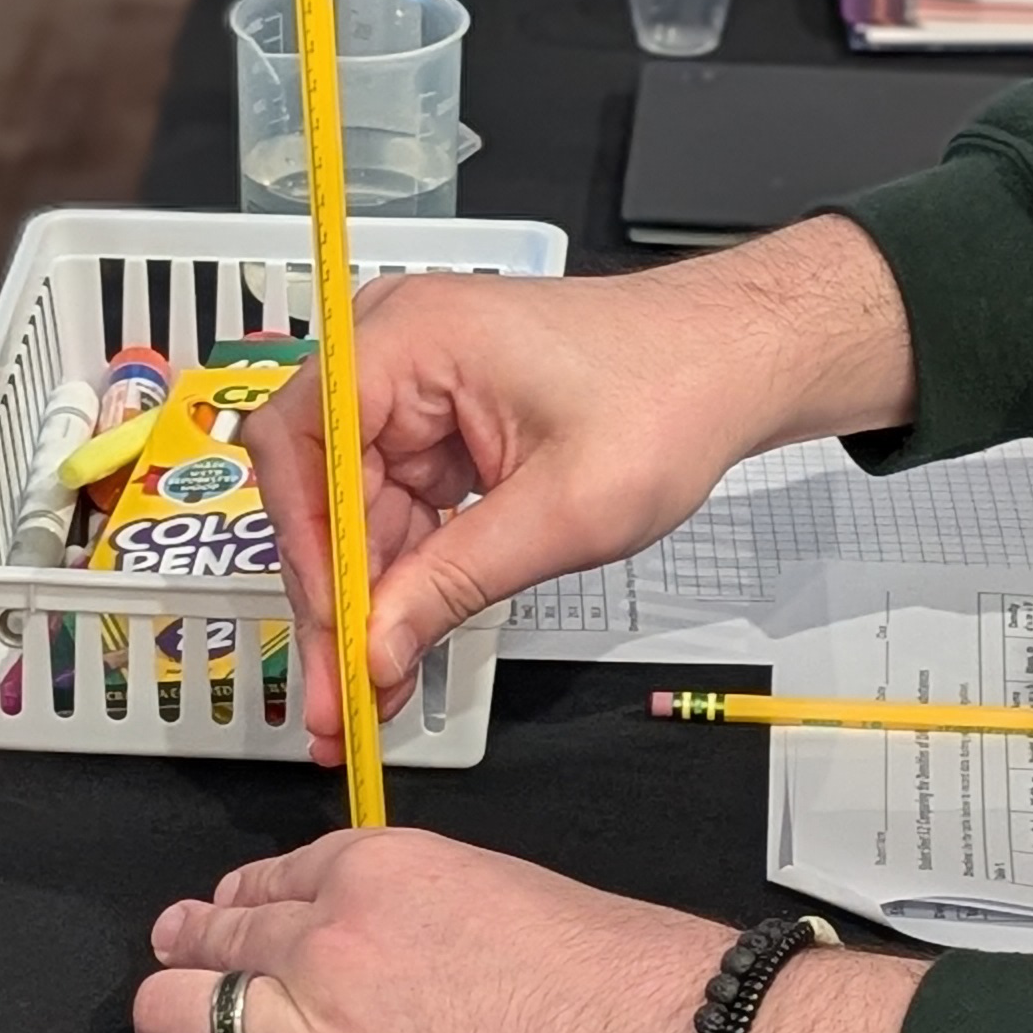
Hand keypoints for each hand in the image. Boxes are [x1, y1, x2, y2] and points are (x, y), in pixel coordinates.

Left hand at [131, 826, 921, 1032]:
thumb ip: (427, 911)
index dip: (249, 907)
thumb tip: (402, 948)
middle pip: (210, 939)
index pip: (272, 877)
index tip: (242, 923)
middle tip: (186, 970)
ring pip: (175, 1018)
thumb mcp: (511, 892)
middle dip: (196, 954)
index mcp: (381, 868)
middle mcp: (329, 938)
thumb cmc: (632, 986)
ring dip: (184, 1026)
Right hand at [245, 215, 914, 752]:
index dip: (309, 552)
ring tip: (370, 690)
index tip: (338, 635)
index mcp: (409, 337)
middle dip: (336, 598)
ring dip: (365, 600)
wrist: (729, 364)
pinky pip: (392, 508)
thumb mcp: (563, 511)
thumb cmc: (670, 393)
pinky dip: (400, 576)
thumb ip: (456, 582)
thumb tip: (378, 645)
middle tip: (343, 695)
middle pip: (319, 488)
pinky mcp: (434, 426)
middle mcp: (393, 349)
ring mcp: (411, 388)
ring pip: (352, 511)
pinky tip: (399, 640)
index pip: (303, 447)